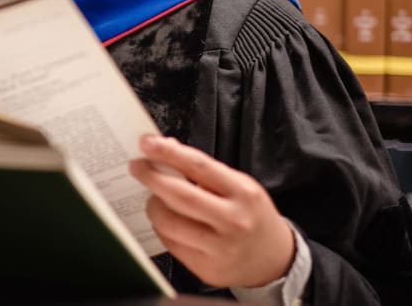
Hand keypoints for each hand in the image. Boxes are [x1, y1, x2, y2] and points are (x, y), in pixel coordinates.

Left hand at [128, 134, 294, 288]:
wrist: (274, 259)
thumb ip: (204, 169)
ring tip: (154, 199)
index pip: (199, 166)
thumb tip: (168, 148)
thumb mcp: (239, 186)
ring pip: (169, 223)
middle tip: (137, 167)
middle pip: (180, 196)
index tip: (147, 143)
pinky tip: (167, 221)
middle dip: (152, 178)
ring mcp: (220, 249)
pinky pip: (171, 244)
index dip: (169, 153)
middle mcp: (234, 222)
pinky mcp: (207, 269)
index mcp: (244, 194)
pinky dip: (162, 229)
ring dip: (153, 206)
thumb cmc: (252, 216)